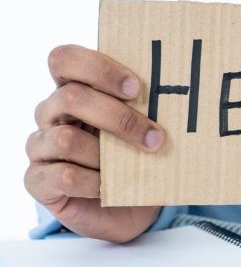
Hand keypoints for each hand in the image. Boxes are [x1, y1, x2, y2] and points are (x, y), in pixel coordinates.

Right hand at [24, 44, 164, 242]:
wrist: (127, 207)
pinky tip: (110, 186)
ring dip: (107, 154)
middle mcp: (50, 113)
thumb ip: (143, 106)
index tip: (137, 88)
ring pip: (66, 139)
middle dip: (119, 117)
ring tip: (133, 166)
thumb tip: (177, 94)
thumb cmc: (135, 155)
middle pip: (71, 97)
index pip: (65, 59)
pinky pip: (63, 175)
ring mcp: (40, 146)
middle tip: (155, 136)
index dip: (99, 69)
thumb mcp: (142, 126)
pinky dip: (94, 182)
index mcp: (72, 88)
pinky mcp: (37, 180)